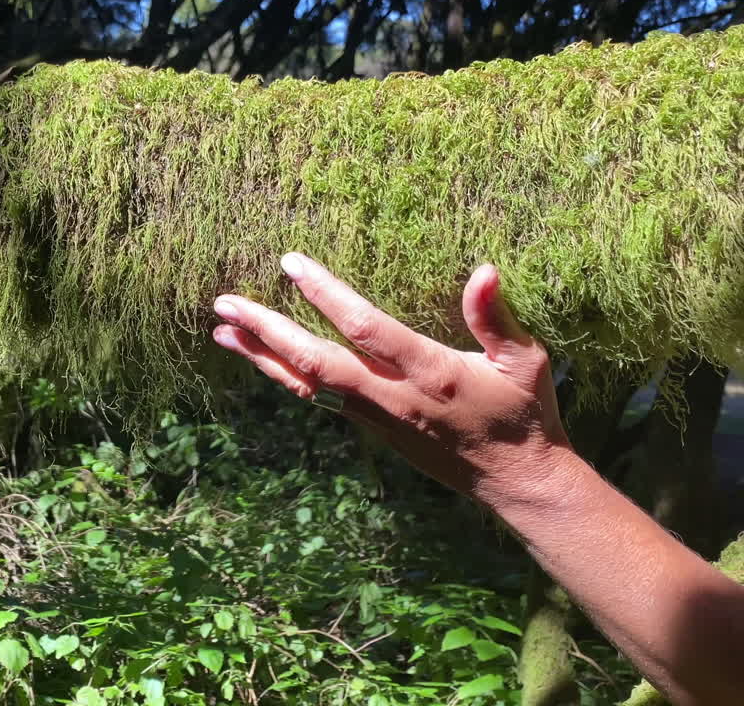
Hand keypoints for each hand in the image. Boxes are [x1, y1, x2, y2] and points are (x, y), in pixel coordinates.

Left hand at [212, 252, 574, 499]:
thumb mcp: (524, 361)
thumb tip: (485, 269)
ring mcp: (375, 415)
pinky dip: (282, 375)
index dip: (326, 295)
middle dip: (267, 330)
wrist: (515, 481)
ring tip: (221, 329)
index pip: (365, 328)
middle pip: (315, 361)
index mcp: (428, 371)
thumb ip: (497, 317)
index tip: (290, 264)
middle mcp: (392, 396)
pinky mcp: (369, 426)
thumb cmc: (524, 412)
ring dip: (261, 355)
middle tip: (224, 303)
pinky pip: (315, 397)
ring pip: (306, 383)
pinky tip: (259, 357)